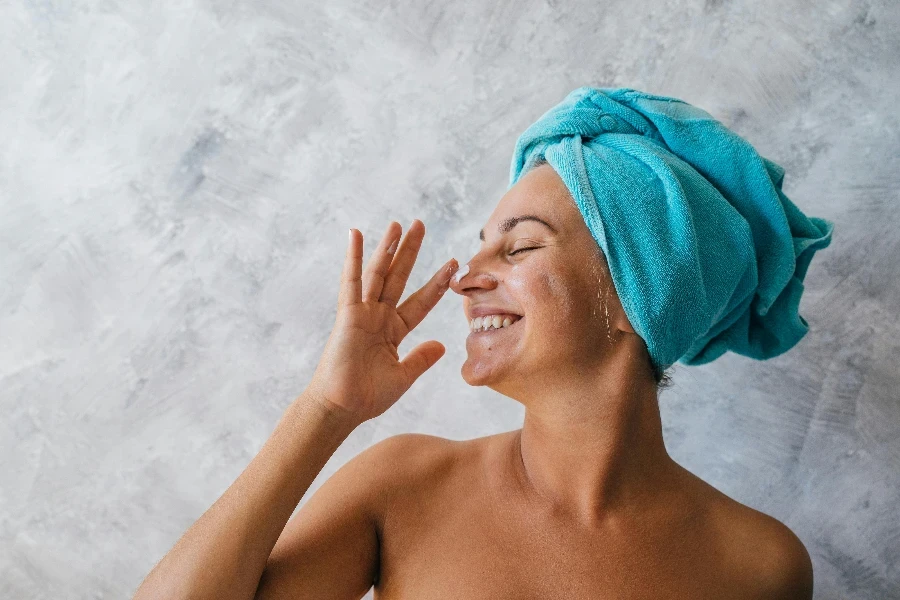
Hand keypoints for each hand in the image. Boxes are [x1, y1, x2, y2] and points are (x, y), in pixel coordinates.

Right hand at [303, 219, 458, 425]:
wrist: (342, 408)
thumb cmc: (367, 396)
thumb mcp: (403, 376)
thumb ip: (421, 358)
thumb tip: (442, 345)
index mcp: (394, 331)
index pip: (420, 301)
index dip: (436, 283)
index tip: (454, 264)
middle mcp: (378, 317)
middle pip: (399, 277)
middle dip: (410, 251)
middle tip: (421, 224)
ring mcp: (362, 313)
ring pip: (378, 274)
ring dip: (388, 248)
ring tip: (399, 223)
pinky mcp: (347, 315)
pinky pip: (351, 282)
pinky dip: (352, 257)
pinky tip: (355, 234)